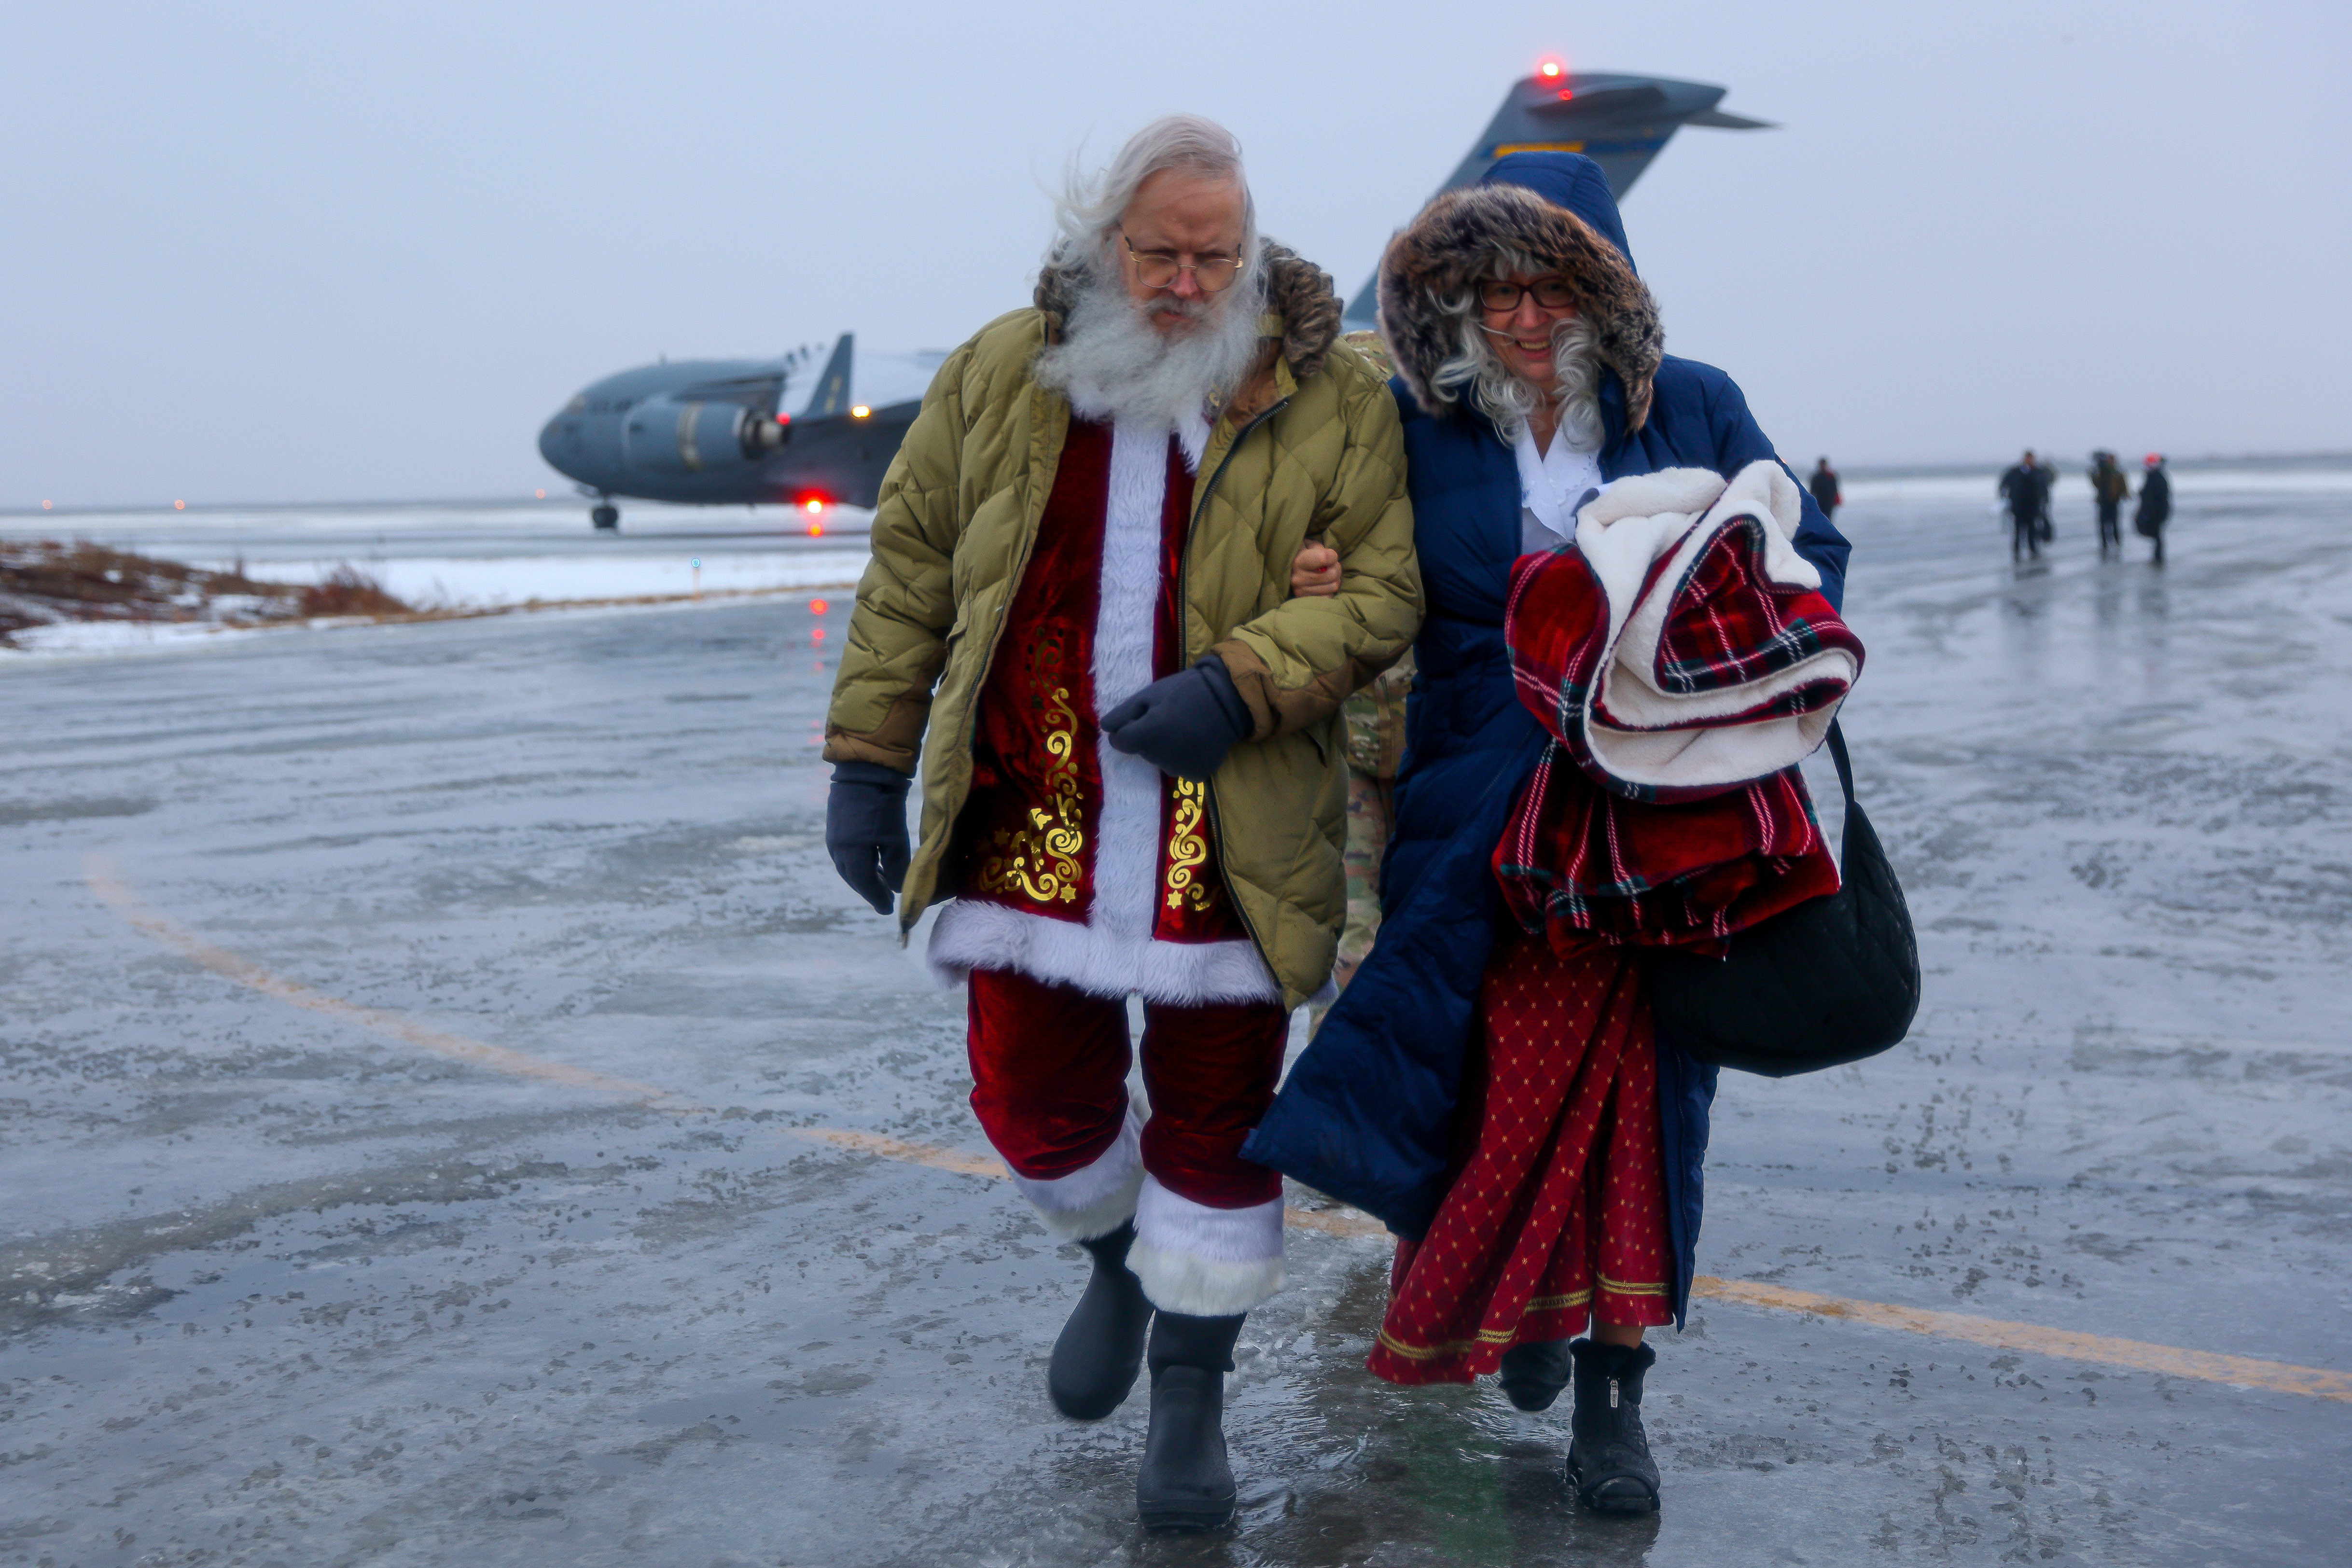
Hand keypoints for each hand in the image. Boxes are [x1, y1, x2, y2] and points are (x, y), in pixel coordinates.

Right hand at [826, 762, 910, 914]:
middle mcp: (838, 849)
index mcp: (852, 854)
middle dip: (869, 890)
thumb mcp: (895, 838)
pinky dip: (857, 862)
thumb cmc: (883, 804)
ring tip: (879, 880)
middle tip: (883, 898)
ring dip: (862, 876)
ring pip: (847, 866)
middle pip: (854, 878)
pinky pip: (844, 853)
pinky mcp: (835, 825)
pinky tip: (869, 858)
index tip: (889, 910)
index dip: (877, 899)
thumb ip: (896, 867)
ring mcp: (833, 836)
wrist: (864, 770)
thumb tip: (895, 889)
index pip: (864, 885)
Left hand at [1100, 656, 1252, 781]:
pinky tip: (1196, 742)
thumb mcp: (1151, 694)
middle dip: (1149, 737)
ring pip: (1162, 761)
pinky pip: (1181, 769)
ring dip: (1167, 749)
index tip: (1140, 719)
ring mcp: (1180, 769)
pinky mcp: (1197, 775)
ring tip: (1185, 729)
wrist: (1229, 700)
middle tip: (1170, 718)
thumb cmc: (1185, 691)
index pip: (1120, 743)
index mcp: (1147, 735)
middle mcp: (1161, 757)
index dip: (1126, 730)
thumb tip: (1105, 729)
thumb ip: (1124, 713)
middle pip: (1143, 751)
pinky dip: (1185, 758)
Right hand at [1290, 541, 1340, 597]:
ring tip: (1326, 575)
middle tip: (1329, 566)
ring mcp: (1301, 591)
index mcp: (1298, 561)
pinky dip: (1329, 590)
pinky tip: (1323, 585)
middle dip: (1336, 568)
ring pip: (1333, 586)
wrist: (1289, 568)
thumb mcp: (1310, 545)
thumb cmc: (1303, 553)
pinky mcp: (1306, 600)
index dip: (1332, 555)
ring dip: (1334, 579)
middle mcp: (1297, 578)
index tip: (1329, 555)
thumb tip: (1330, 560)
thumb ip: (1320, 549)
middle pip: (1333, 573)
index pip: (1325, 558)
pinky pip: (1329, 597)